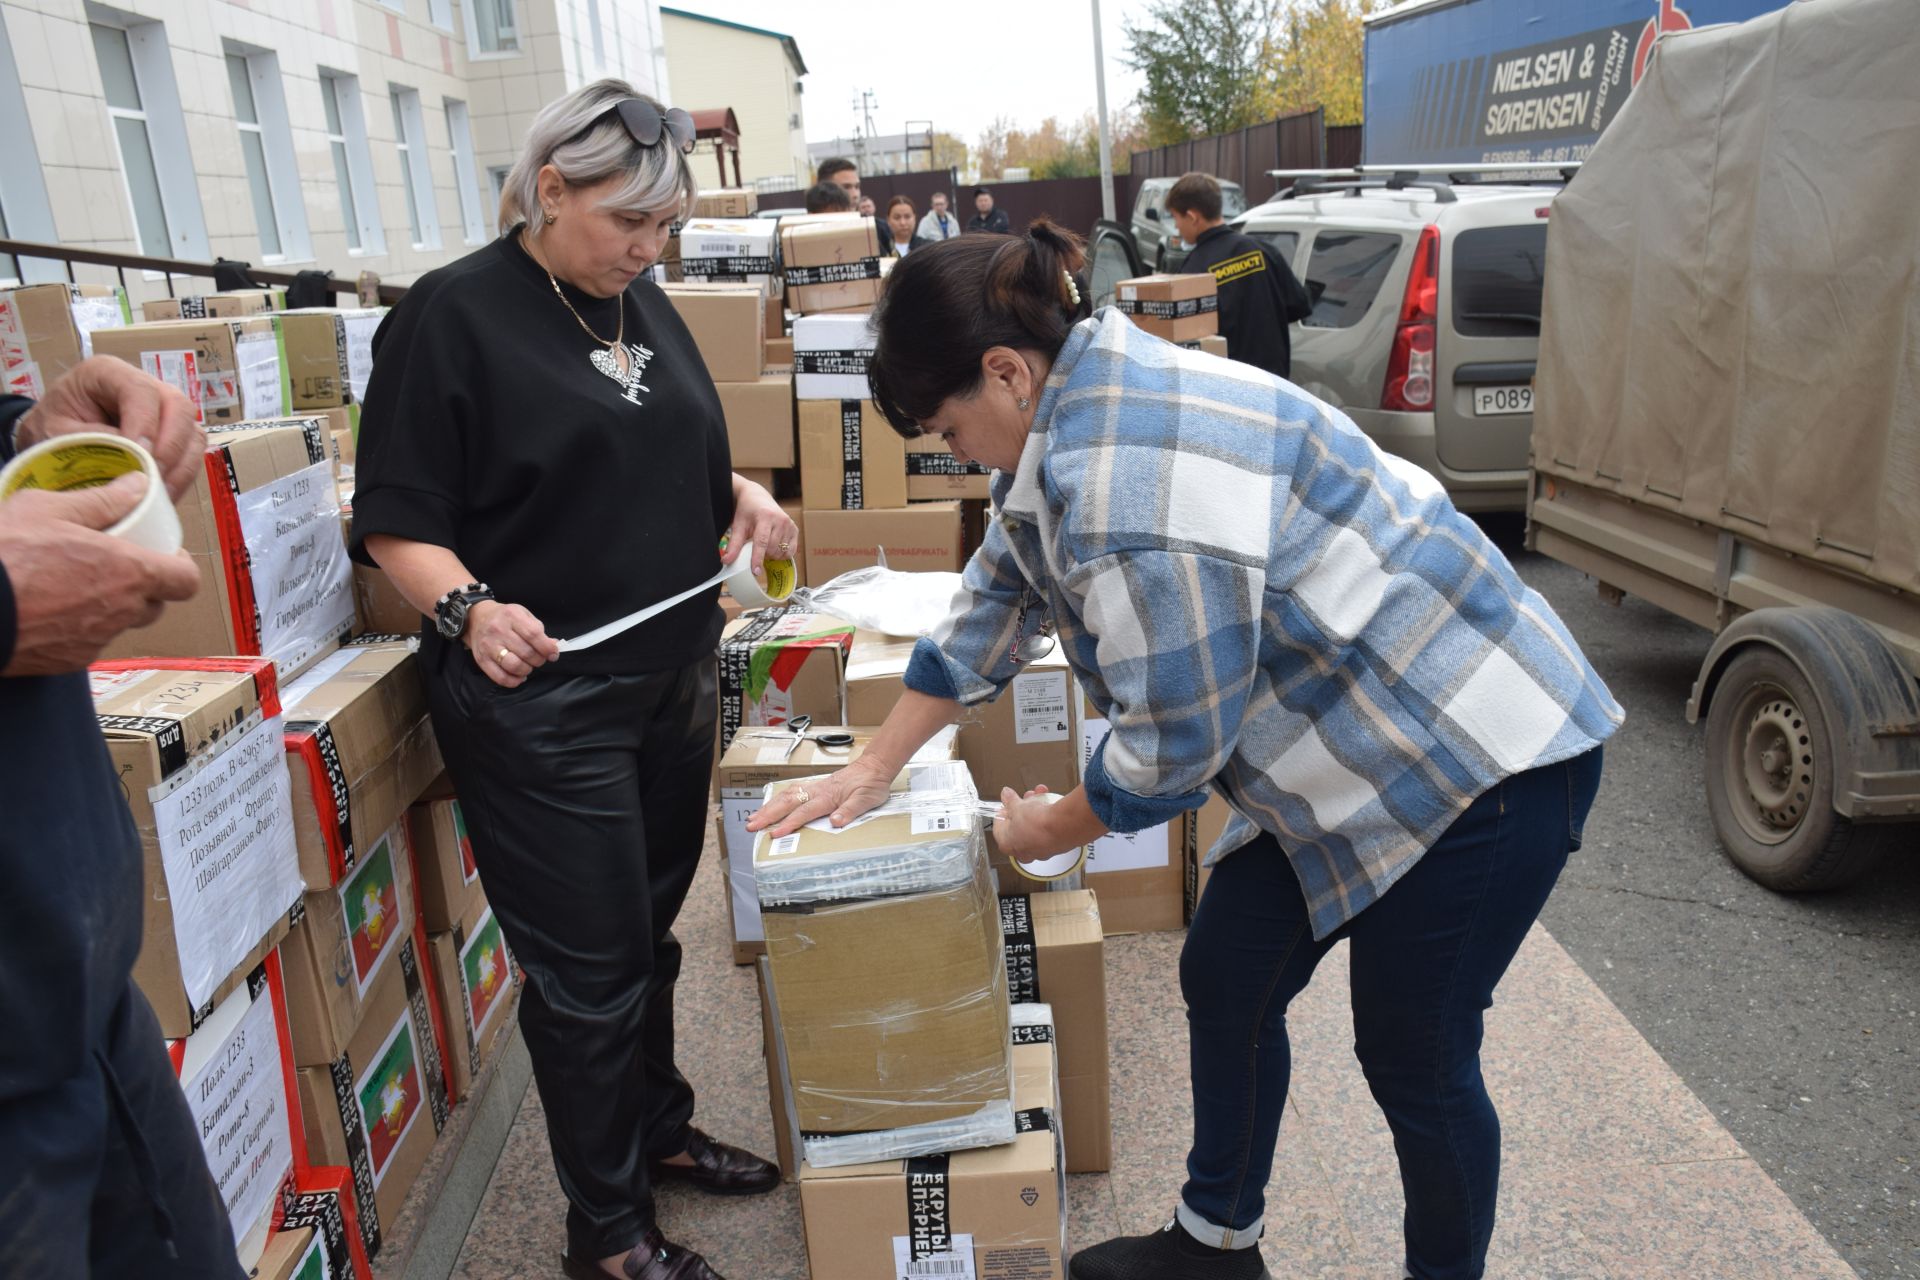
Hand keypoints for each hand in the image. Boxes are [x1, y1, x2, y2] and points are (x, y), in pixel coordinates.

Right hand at [0, 475, 201, 675]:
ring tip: (77, 583)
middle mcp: (120, 612)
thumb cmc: (5, 555)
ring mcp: (96, 640)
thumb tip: (138, 486)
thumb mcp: (48, 508)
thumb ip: (102, 500)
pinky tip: (53, 608)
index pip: (186, 581)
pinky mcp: (70, 661)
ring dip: (111, 606)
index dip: (180, 567)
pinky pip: (90, 642)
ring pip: (121, 624)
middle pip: (156, 604)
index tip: (165, 555)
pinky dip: (81, 626)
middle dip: (145, 586)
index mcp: (129, 572)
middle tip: (116, 565)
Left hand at [16, 357, 204, 499]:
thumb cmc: (50, 430)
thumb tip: (136, 460)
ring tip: (161, 494)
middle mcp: (143, 386)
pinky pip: (192, 454)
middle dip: (172, 446)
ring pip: (193, 432)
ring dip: (182, 466)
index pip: (141, 390)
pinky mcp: (173, 435)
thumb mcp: (58, 433)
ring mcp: (163, 410)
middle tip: (155, 478)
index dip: (146, 423)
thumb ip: (94, 441)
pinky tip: (164, 494)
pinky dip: (182, 476)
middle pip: (179, 407)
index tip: (141, 454)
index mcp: (107, 373)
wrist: (50, 438)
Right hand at [465, 600, 559, 688]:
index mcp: (512, 616)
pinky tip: (519, 676)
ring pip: (513, 665)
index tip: (553, 654)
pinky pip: (500, 677)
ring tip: (529, 666)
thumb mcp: (523, 615)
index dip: (547, 648)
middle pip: (526, 652)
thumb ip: (538, 630)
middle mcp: (498, 630)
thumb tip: (553, 646)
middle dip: (539, 660)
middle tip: (540, 659)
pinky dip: (514, 681)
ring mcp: (488, 645)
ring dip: (527, 670)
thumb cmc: (505, 618)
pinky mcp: (481, 660)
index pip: (533, 634)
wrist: (477, 618)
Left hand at [723, 477, 797, 575]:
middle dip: (763, 555)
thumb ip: (734, 544)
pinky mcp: (795, 529)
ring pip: (781, 552)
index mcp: (765, 516)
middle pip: (772, 549)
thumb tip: (727, 561)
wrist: (757, 497)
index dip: (758, 558)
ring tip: (764, 545)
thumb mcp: (738, 525)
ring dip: (772, 555)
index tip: (755, 571)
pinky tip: (774, 548)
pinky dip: (782, 554)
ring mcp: (790, 524)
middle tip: (755, 547)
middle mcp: (781, 520)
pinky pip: (790, 551)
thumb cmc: (747, 511)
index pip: (762, 542)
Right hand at [746, 757, 894, 835]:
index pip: (803, 812)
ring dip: (769, 806)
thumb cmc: (871, 784)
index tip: (774, 834)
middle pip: (787, 802)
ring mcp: (816, 787)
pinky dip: (779, 798)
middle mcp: (818, 790)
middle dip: (768, 814)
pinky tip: (773, 803)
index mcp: (828, 796)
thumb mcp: (866, 800)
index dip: (788, 824)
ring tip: (754, 817)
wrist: (875, 767)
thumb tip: (835, 822)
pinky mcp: (817, 786)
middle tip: (751, 825)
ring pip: (787, 795)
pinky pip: (792, 791)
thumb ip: (849, 811)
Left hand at [993, 786, 1076, 861]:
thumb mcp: (1018, 806)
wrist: (1063, 828)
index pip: (999, 827)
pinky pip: (1047, 830)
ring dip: (1036, 808)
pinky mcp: (1054, 847)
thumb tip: (1006, 794)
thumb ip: (1010, 800)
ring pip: (1034, 826)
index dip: (1004, 811)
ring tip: (1041, 794)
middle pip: (1018, 826)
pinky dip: (1047, 817)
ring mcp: (1040, 851)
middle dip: (1023, 807)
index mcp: (1007, 844)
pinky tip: (1050, 804)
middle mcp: (1022, 852)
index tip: (1008, 802)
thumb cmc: (1036, 823)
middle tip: (1026, 797)